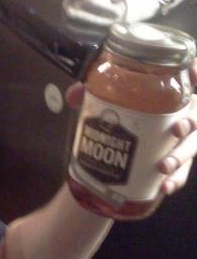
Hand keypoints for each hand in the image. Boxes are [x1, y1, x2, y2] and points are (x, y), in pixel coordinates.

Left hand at [65, 58, 196, 196]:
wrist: (120, 152)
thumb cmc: (124, 117)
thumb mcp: (107, 102)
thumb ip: (91, 95)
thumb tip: (74, 94)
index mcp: (172, 93)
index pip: (192, 74)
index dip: (196, 71)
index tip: (194, 74)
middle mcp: (184, 114)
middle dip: (192, 122)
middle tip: (177, 129)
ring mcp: (184, 140)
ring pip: (193, 146)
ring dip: (181, 156)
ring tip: (163, 166)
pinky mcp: (180, 164)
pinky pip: (183, 174)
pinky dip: (176, 181)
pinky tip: (164, 186)